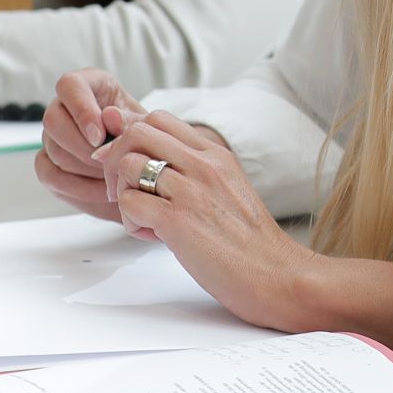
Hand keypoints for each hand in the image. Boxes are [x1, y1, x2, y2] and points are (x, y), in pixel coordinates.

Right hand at [34, 68, 147, 221]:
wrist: (144, 167)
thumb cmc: (146, 137)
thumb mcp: (146, 125)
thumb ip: (129, 120)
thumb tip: (108, 116)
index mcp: (90, 85)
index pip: (70, 85)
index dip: (82, 111)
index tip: (100, 136)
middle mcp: (64, 107)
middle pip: (53, 121)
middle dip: (83, 147)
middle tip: (110, 163)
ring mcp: (53, 135)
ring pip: (54, 150)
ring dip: (85, 169)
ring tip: (115, 178)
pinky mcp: (48, 162)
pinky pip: (50, 174)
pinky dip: (77, 187)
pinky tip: (103, 192)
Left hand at [96, 108, 314, 331]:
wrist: (275, 272)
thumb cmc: (251, 241)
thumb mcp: (230, 190)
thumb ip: (197, 174)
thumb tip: (158, 167)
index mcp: (217, 155)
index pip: (160, 119)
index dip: (133, 139)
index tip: (131, 166)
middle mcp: (204, 164)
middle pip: (137, 132)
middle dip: (117, 159)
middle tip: (127, 190)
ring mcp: (191, 190)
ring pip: (127, 164)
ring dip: (122, 192)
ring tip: (143, 216)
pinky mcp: (177, 220)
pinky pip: (129, 203)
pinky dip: (130, 221)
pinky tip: (152, 235)